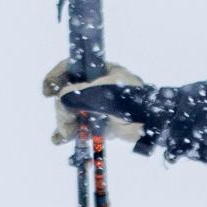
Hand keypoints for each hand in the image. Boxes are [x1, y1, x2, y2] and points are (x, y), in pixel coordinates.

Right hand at [50, 67, 206, 164]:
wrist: (159, 126)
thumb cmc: (137, 103)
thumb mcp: (105, 93)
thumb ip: (80, 93)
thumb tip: (60, 100)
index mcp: (102, 71)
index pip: (71, 66)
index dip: (56, 76)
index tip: (47, 91)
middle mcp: (97, 86)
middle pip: (66, 92)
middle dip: (62, 108)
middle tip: (67, 121)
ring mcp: (97, 104)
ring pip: (69, 110)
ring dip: (64, 122)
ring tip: (67, 134)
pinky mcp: (99, 123)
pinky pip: (77, 126)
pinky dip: (67, 132)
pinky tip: (60, 139)